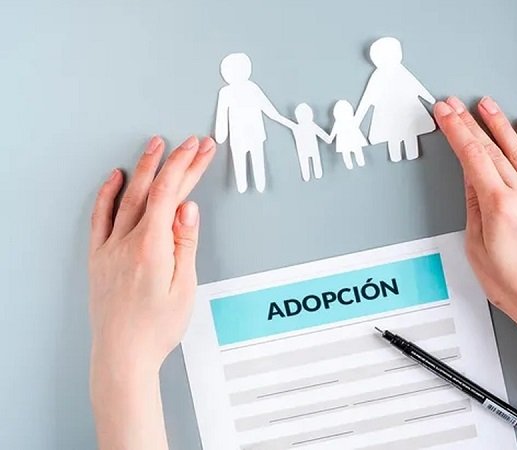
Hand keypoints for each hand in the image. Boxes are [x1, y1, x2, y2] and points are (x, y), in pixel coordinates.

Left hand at [88, 136, 215, 375]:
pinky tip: (116, 178)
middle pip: (153, 190)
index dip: (186, 166)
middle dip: (173, 161)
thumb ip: (185, 243)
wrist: (122, 354)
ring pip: (128, 197)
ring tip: (155, 146)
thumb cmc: (156, 328)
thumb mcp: (184, 287)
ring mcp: (109, 247)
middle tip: (190, 143)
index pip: (170, 194)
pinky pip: (101, 216)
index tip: (198, 149)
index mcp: (152, 248)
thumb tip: (188, 209)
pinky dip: (109, 194)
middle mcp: (127, 242)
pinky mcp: (99, 256)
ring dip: (143, 168)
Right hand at [433, 97, 516, 328]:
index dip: (456, 131)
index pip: (472, 157)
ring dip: (501, 124)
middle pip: (492, 149)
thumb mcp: (477, 249)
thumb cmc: (515, 286)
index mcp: (499, 207)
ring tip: (486, 105)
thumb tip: (471, 181)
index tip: (445, 113)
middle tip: (456, 104)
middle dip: (470, 123)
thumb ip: (473, 209)